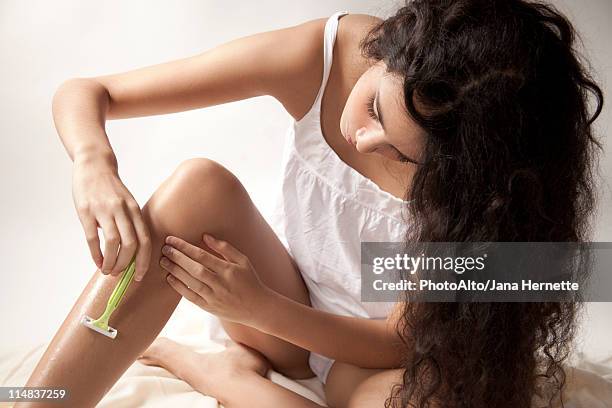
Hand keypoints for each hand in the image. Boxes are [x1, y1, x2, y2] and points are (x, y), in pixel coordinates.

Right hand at [72, 156, 151, 280]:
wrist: (94, 164)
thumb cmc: (111, 188)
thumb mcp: (127, 203)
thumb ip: (130, 223)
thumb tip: (131, 252)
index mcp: (134, 210)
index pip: (145, 240)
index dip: (144, 261)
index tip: (140, 276)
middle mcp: (122, 210)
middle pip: (131, 244)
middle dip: (126, 264)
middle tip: (119, 274)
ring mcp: (104, 210)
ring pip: (113, 243)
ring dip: (111, 261)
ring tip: (107, 270)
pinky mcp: (86, 211)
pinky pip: (92, 237)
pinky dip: (96, 254)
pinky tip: (97, 262)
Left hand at [159, 233, 273, 325]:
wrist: (257, 307)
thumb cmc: (250, 280)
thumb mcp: (243, 261)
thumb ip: (224, 248)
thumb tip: (205, 236)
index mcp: (228, 270)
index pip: (202, 255)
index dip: (185, 247)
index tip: (172, 240)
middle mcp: (220, 284)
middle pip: (194, 268)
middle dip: (177, 257)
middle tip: (164, 249)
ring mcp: (214, 297)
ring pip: (190, 282)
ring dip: (175, 270)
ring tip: (163, 261)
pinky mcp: (209, 308)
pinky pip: (191, 297)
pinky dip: (179, 287)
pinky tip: (170, 278)